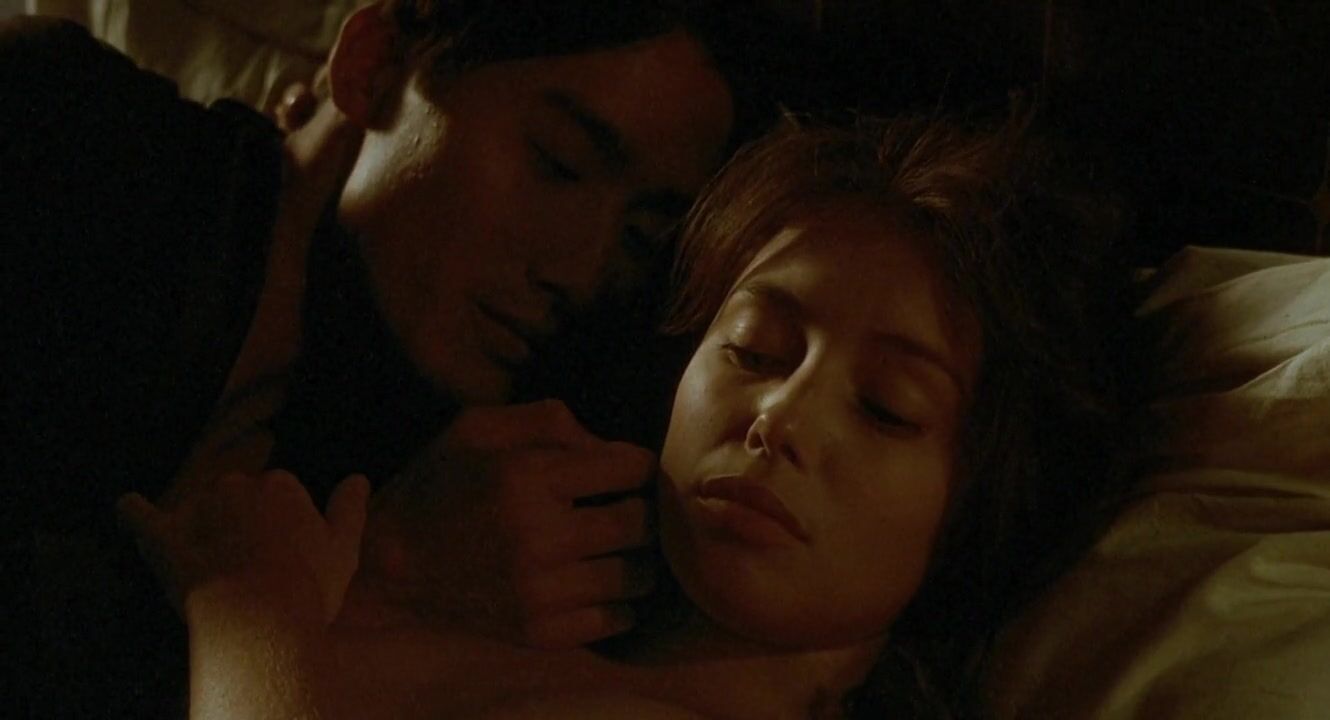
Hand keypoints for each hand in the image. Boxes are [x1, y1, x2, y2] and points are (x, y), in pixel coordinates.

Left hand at [118, 471, 369, 624]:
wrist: (258, 616)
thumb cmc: (308, 584)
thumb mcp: (343, 548)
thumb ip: (349, 509)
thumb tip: (358, 478)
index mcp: (282, 486)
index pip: (282, 492)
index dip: (286, 523)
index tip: (290, 551)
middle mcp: (238, 486)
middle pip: (240, 497)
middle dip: (244, 521)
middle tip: (256, 563)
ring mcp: (198, 511)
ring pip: (200, 508)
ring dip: (203, 525)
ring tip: (215, 564)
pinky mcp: (164, 538)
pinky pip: (143, 517)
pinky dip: (134, 512)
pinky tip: (126, 505)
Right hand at [364, 400, 657, 648]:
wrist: (388, 565)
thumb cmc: (440, 485)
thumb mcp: (478, 427)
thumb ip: (549, 421)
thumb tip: (609, 446)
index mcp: (526, 478)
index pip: (629, 468)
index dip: (638, 464)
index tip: (628, 470)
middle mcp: (538, 537)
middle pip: (641, 523)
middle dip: (641, 509)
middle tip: (625, 507)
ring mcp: (540, 592)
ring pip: (637, 575)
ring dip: (635, 557)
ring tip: (615, 547)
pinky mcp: (539, 632)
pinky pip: (617, 618)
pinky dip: (618, 600)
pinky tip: (596, 581)